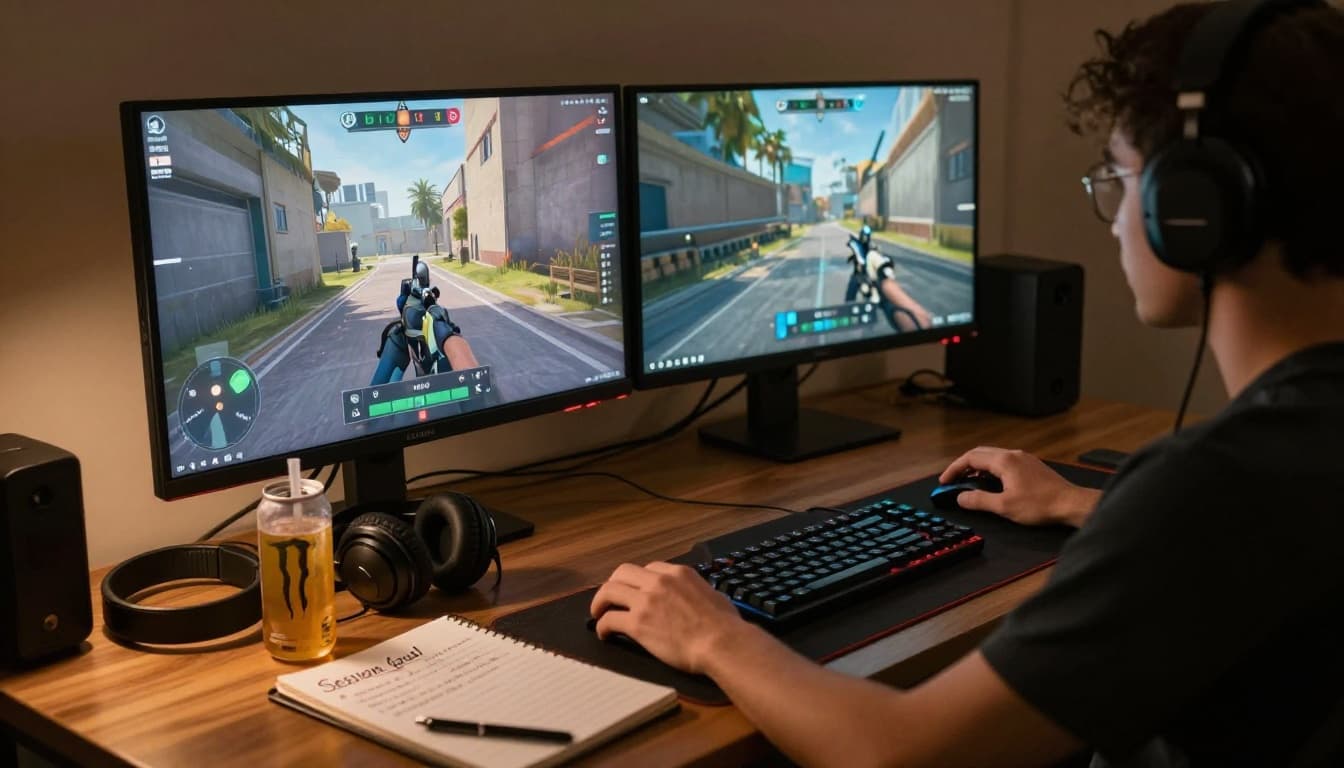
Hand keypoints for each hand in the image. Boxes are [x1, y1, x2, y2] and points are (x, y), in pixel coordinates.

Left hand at [590, 562, 748, 674]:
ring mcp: (646, 601)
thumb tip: (697, 598)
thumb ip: (696, 591)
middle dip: (613, 584)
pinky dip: (602, 626)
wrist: (722, 643)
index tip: (635, 591)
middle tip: (609, 598)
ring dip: (600, 602)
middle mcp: (659, 582)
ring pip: (609, 591)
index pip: (649, 568)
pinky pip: (609, 620)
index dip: (638, 580)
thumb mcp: (712, 594)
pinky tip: (605, 634)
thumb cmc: (725, 625)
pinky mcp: (637, 624)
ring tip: (598, 613)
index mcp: (678, 573)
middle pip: (622, 572)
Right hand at [939, 447, 1099, 527]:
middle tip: (953, 480)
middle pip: (980, 453)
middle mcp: (1013, 455)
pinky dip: (991, 469)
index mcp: (1004, 461)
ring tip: (969, 482)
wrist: (1071, 504)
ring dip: (977, 467)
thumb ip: (979, 500)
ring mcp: (1024, 458)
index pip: (970, 458)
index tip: (944, 482)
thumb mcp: (1004, 507)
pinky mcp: (1031, 466)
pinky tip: (992, 483)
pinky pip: (1004, 462)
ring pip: (993, 457)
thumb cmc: (1040, 505)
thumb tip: (961, 497)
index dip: (954, 469)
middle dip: (963, 466)